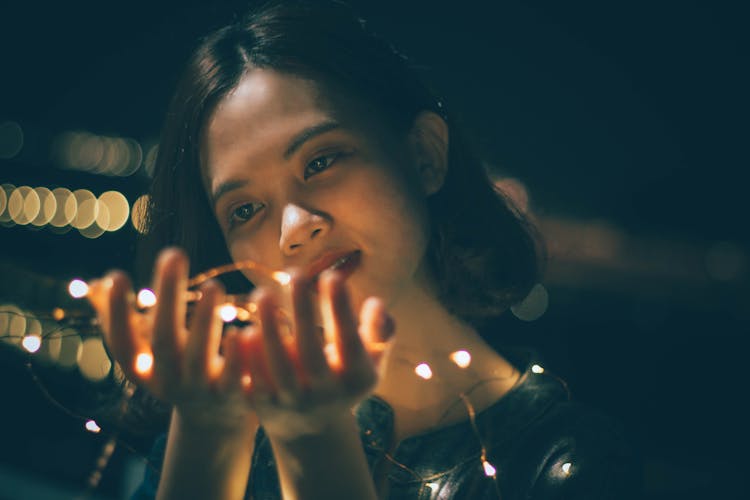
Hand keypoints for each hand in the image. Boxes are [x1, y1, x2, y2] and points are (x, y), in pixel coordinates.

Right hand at [90, 248, 257, 431]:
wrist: (215, 419)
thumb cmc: (178, 368)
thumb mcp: (151, 351)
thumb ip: (128, 320)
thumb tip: (99, 282)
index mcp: (142, 369)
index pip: (122, 342)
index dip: (116, 313)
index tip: (116, 275)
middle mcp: (167, 381)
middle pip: (164, 340)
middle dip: (166, 297)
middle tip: (173, 254)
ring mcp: (199, 391)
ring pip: (199, 357)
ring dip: (205, 320)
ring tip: (212, 285)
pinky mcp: (231, 397)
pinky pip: (234, 378)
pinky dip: (237, 355)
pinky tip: (244, 329)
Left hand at [239, 268, 394, 441]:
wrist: (312, 429)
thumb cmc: (343, 378)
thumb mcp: (369, 361)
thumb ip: (379, 332)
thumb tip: (376, 303)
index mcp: (356, 378)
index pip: (349, 341)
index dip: (341, 309)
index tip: (332, 276)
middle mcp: (326, 393)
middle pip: (311, 352)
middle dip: (303, 311)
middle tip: (295, 272)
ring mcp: (294, 402)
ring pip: (279, 367)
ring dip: (270, 329)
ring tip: (262, 292)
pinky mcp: (266, 407)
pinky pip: (255, 380)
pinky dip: (250, 356)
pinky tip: (243, 330)